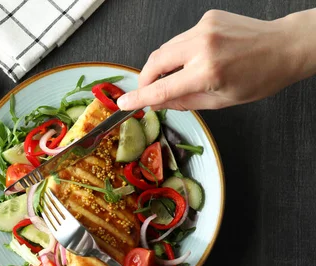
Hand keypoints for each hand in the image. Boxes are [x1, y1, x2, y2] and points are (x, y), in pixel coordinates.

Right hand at [117, 9, 315, 110]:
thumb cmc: (260, 77)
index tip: (125, 103)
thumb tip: (157, 102)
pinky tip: (194, 59)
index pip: (162, 88)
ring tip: (175, 77)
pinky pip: (181, 38)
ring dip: (163, 65)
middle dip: (146, 78)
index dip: (140, 97)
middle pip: (155, 62)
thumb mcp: (221, 100)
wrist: (284, 47)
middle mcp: (203, 46)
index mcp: (208, 72)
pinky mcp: (206, 18)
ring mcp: (204, 28)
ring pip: (165, 49)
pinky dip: (180, 52)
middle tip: (147, 91)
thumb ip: (184, 101)